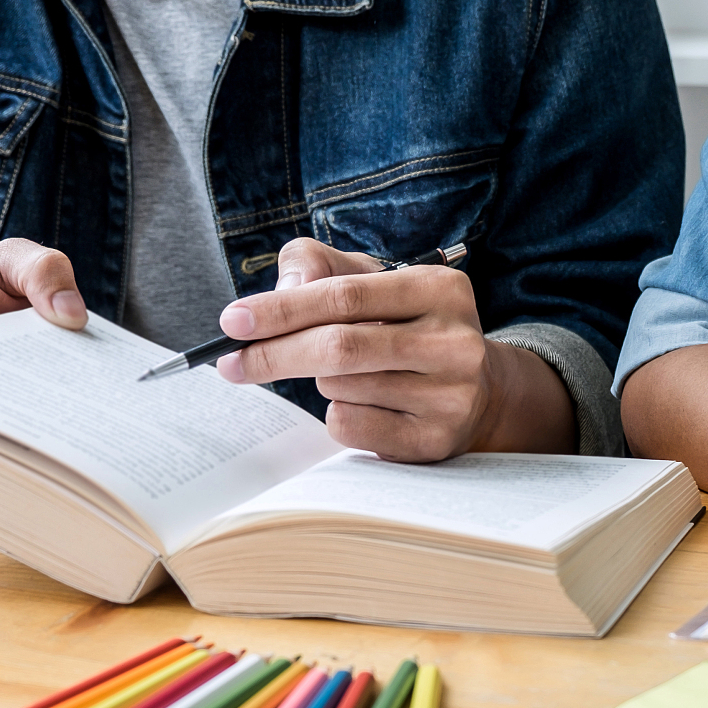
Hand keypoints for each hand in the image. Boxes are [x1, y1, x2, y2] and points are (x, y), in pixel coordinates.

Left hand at [214, 238, 572, 460]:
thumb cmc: (405, 327)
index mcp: (440, 288)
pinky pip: (351, 428)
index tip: (233, 321)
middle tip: (231, 362)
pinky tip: (366, 405)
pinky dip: (339, 416)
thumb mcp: (371, 281)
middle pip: (339, 347)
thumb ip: (319, 267)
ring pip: (340, 389)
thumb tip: (282, 292)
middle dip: (274, 354)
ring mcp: (451, 396)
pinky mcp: (436, 440)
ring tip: (350, 375)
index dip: (281, 309)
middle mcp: (455, 342)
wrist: (476, 392)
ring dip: (321, 383)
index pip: (344, 295)